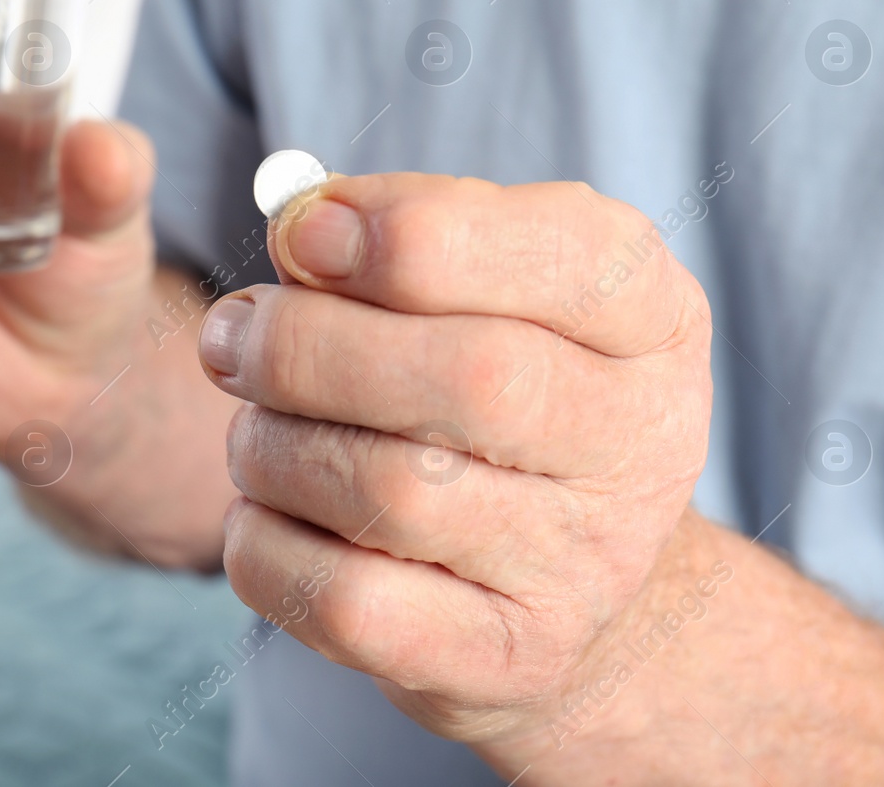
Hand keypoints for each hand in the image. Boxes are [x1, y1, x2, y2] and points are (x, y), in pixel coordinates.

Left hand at [203, 175, 712, 756]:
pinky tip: (263, 514)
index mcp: (652, 318)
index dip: (413, 233)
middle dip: (309, 345)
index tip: (302, 232)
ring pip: (390, 490)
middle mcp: (641, 443)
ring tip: (254, 429)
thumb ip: (407, 237)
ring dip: (273, 445)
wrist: (565, 585)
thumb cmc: (499, 398)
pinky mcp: (504, 660)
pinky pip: (348, 603)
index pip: (565, 254)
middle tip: (231, 336)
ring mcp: (582, 566)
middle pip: (470, 378)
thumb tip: (303, 225)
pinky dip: (265, 548)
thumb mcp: (491, 289)